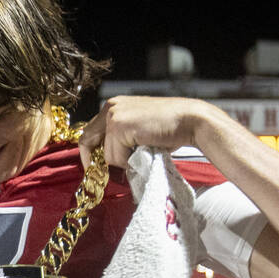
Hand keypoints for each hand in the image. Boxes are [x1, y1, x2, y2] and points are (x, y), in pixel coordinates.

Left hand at [78, 96, 208, 169]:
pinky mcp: (120, 127)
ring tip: (142, 151)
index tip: (95, 166)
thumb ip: (121, 137)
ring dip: (123, 160)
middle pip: (88, 140)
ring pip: (106, 153)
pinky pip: (116, 156)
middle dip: (96, 160)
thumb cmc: (169, 127)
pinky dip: (130, 160)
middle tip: (106, 172)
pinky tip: (145, 149)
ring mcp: (114, 116)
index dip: (90, 152)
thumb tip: (106, 159)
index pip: (90, 131)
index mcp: (114, 106)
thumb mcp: (139, 128)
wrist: (190, 121)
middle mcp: (110, 107)